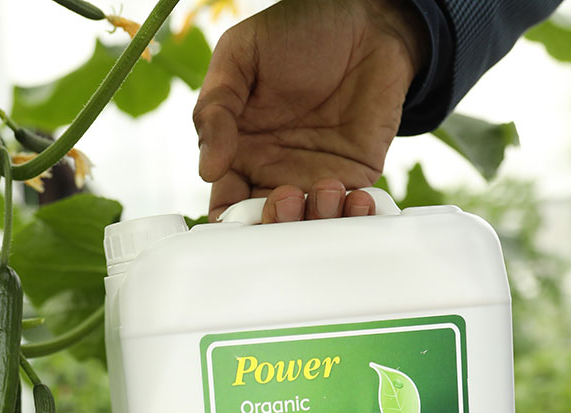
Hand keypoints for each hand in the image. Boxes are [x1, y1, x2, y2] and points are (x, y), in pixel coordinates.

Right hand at [193, 0, 426, 220]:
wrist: (367, 19)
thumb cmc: (298, 31)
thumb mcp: (240, 56)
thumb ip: (214, 108)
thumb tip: (207, 169)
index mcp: (240, 153)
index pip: (227, 208)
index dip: (231, 223)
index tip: (239, 213)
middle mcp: (275, 173)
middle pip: (267, 228)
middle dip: (275, 226)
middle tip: (287, 197)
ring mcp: (315, 179)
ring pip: (307, 228)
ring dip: (315, 221)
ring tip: (327, 188)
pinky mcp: (354, 179)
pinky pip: (350, 216)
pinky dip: (353, 218)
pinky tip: (355, 197)